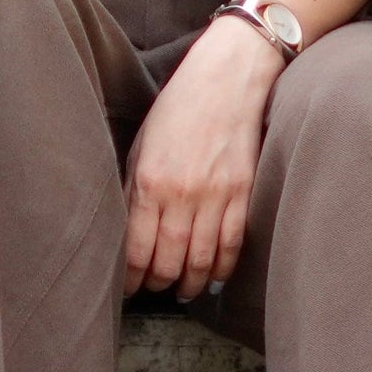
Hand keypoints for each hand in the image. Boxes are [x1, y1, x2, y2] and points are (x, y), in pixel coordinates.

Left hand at [122, 18, 282, 297]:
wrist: (227, 80)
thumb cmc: (178, 108)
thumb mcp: (142, 144)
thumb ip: (135, 188)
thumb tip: (128, 230)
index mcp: (149, 181)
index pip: (136, 247)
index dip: (131, 276)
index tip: (128, 287)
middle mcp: (182, 194)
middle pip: (169, 261)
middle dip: (159, 283)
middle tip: (154, 290)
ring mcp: (216, 196)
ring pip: (201, 260)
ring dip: (190, 283)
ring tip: (182, 291)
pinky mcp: (243, 194)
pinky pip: (232, 245)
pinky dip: (221, 268)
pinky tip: (212, 277)